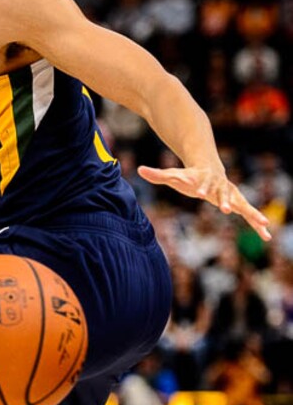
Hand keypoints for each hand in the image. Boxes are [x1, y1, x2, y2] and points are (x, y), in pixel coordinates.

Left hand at [137, 164, 271, 240]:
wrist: (210, 170)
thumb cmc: (189, 176)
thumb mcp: (173, 176)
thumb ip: (157, 174)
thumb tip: (138, 169)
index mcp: (206, 180)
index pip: (203, 184)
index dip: (203, 188)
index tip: (201, 193)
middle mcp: (222, 187)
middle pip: (225, 194)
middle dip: (227, 201)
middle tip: (227, 210)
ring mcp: (232, 194)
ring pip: (243, 205)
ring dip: (252, 214)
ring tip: (263, 224)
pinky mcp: (238, 202)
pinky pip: (249, 213)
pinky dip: (257, 222)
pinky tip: (267, 234)